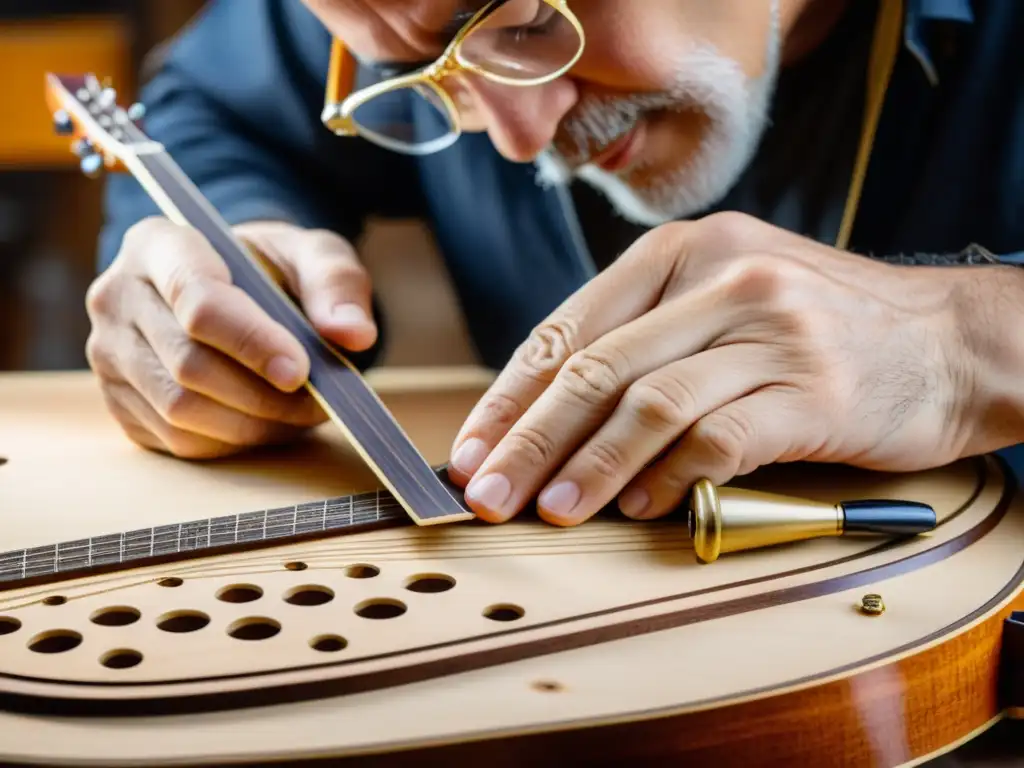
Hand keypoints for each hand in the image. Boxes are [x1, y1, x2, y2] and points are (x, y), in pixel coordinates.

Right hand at [85, 218, 376, 458]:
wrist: (237, 290)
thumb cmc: (272, 268)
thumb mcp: (313, 256)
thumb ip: (337, 284)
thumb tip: (353, 333)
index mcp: (159, 244)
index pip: (197, 298)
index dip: (251, 341)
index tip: (300, 370)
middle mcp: (118, 296)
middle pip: (189, 362)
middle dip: (263, 393)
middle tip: (318, 401)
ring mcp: (110, 352)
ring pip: (181, 409)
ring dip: (252, 424)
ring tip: (298, 414)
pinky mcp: (120, 400)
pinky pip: (176, 439)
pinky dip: (232, 442)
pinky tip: (266, 424)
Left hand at [447, 212, 973, 525]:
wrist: (951, 341)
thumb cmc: (821, 330)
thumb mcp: (726, 301)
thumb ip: (647, 338)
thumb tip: (550, 415)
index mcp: (684, 252)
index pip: (570, 329)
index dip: (511, 396)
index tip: (473, 448)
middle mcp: (723, 278)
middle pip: (596, 368)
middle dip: (529, 439)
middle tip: (488, 493)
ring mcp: (771, 330)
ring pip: (647, 404)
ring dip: (587, 466)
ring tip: (550, 511)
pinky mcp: (813, 387)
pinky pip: (718, 438)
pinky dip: (668, 478)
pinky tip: (639, 506)